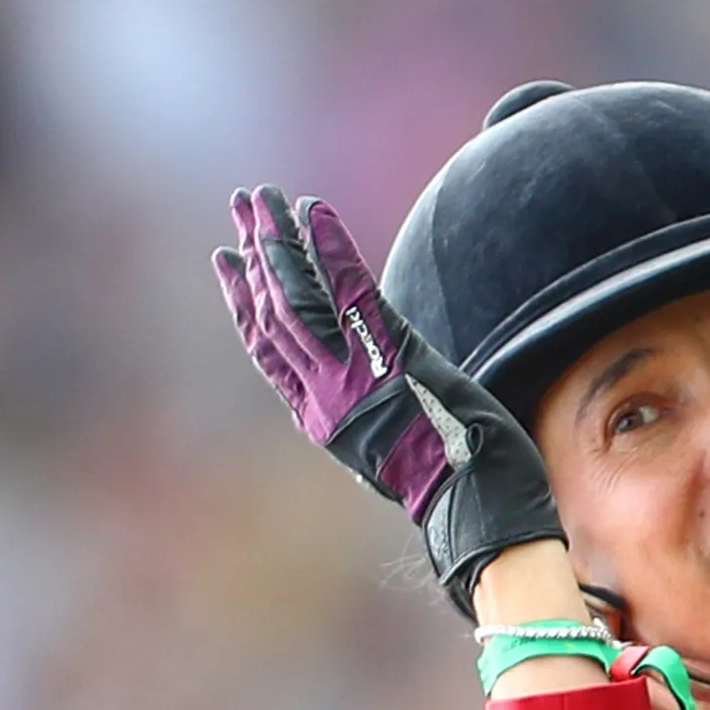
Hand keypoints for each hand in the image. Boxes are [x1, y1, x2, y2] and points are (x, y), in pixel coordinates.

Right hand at [213, 185, 562, 611]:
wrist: (485, 512)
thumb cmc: (458, 485)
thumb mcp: (395, 447)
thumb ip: (368, 412)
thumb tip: (366, 393)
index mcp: (322, 418)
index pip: (266, 348)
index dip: (241, 300)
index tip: (224, 259)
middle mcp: (324, 395)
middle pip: (272, 311)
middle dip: (254, 254)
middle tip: (242, 204)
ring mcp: (351, 377)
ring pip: (296, 296)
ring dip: (279, 240)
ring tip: (264, 197)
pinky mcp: (388, 359)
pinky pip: (349, 291)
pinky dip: (328, 248)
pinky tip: (315, 211)